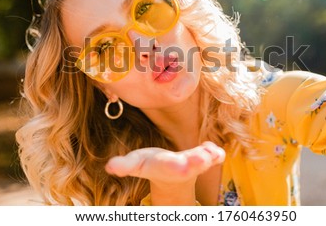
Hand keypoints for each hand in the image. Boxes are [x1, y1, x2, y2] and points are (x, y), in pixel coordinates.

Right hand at [105, 141, 224, 204]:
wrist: (170, 176)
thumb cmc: (150, 164)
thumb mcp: (136, 164)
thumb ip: (124, 165)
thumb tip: (109, 166)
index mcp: (163, 166)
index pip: (169, 166)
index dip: (174, 165)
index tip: (180, 165)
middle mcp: (181, 166)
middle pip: (190, 165)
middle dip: (196, 162)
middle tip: (204, 159)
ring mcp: (195, 162)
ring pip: (205, 161)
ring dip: (210, 157)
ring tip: (213, 154)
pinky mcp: (204, 157)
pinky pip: (213, 155)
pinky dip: (216, 153)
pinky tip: (215, 149)